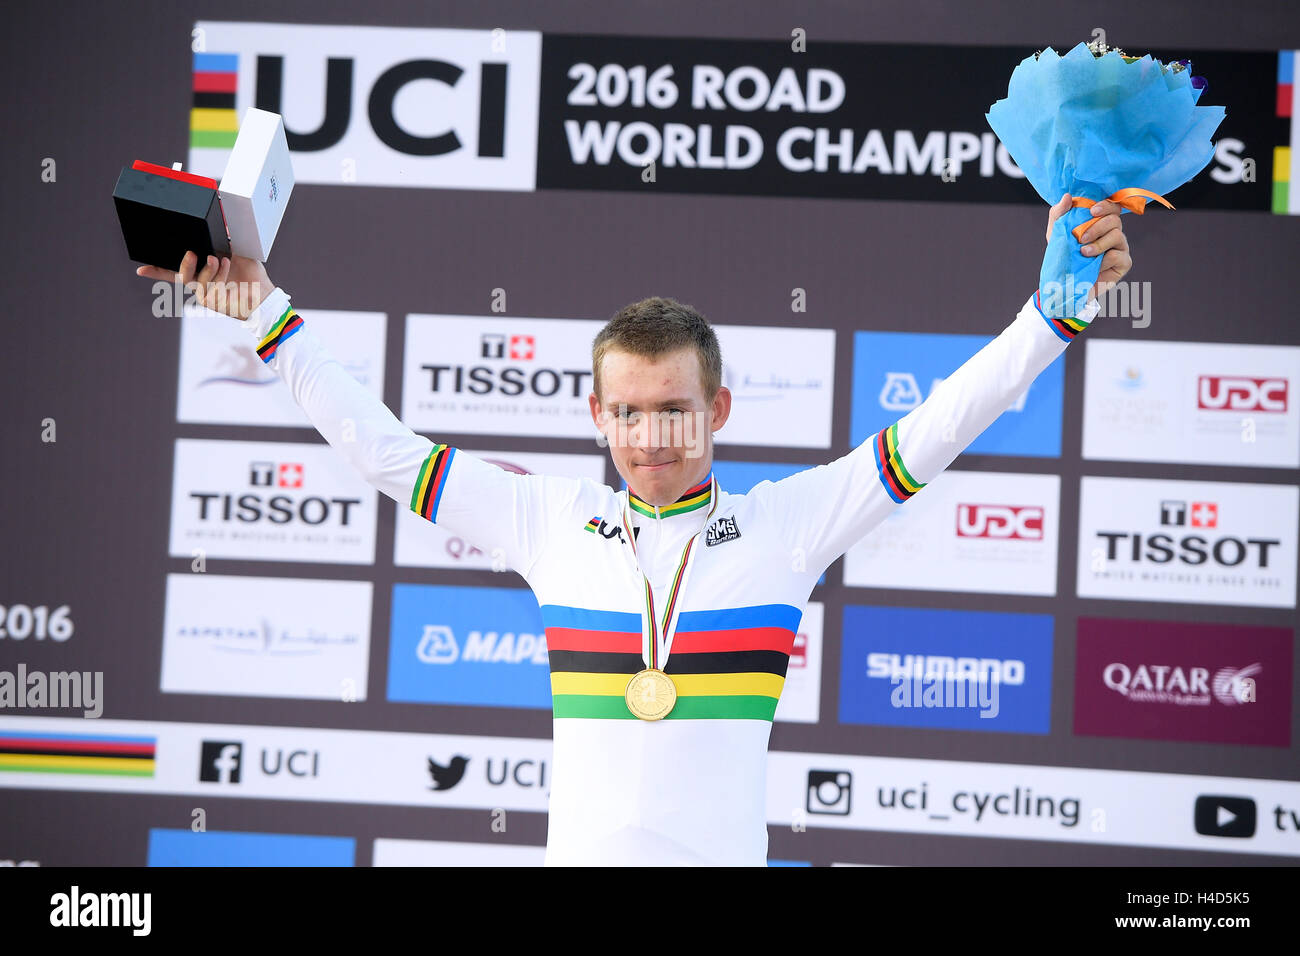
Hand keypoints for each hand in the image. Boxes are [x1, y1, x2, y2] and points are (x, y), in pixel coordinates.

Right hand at [135, 251, 272, 319]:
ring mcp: (205, 293)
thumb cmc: (251, 274)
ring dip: (205, 267)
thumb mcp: (237, 251)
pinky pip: (209, 286)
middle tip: (191, 253)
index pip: (174, 271)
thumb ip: (225, 238)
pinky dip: (218, 274)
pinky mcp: (212, 302)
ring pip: (193, 280)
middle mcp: (200, 282)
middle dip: (182, 263)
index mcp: (201, 270)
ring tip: (216, 259)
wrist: (264, 294)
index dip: (156, 270)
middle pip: (178, 275)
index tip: (140, 270)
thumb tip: (220, 221)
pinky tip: (226, 265)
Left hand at [1045, 193, 1132, 302]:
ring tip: (1084, 253)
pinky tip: (1094, 266)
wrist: (1065, 283)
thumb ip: (1059, 215)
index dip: (1105, 205)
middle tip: (1081, 238)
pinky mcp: (1123, 264)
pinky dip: (1105, 260)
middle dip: (1097, 227)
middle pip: (1115, 220)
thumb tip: (1067, 197)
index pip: (1112, 207)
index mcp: (1101, 222)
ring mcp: (1120, 247)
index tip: (1092, 211)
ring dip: (1099, 244)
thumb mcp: (1056, 234)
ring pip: (1117, 236)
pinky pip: (1119, 256)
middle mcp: (1114, 232)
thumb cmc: (1064, 256)